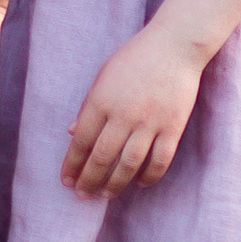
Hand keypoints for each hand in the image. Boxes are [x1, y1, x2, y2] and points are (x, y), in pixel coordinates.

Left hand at [61, 21, 206, 196]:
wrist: (175, 46)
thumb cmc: (135, 58)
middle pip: (103, 157)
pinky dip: (148, 176)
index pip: (82, 141)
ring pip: (129, 165)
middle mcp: (124, 115)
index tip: (66, 180)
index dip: (72, 164)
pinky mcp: (173, 127)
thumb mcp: (104, 75)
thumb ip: (88, 105)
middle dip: (89, 180)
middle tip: (82, 195)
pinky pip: (159, 161)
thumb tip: (72, 133)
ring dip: (115, 184)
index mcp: (102, 100)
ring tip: (105, 195)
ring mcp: (150, 123)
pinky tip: (138, 183)